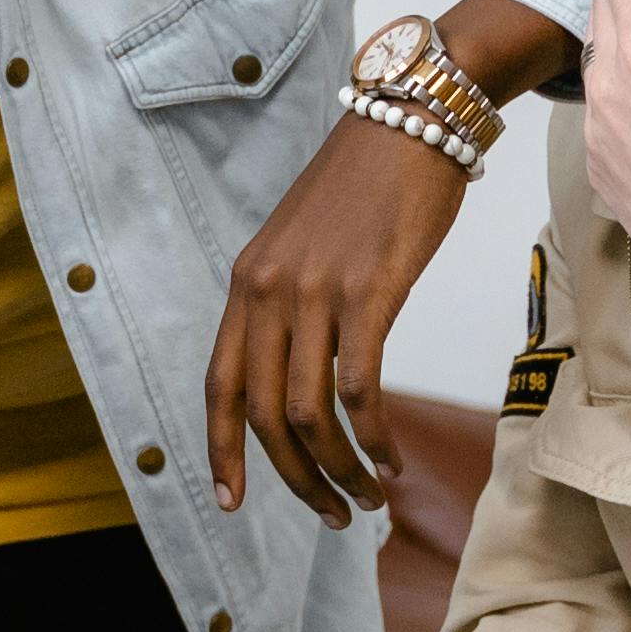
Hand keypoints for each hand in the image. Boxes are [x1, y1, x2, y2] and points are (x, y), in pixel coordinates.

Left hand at [207, 118, 465, 523]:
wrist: (413, 118)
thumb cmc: (368, 186)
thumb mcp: (305, 244)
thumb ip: (291, 303)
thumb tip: (300, 372)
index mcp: (247, 283)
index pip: (217, 385)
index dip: (221, 451)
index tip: (232, 500)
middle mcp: (269, 290)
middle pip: (261, 414)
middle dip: (292, 479)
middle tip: (330, 513)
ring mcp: (315, 290)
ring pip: (309, 412)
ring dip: (338, 469)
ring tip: (367, 496)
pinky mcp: (369, 290)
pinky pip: (360, 388)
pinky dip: (374, 437)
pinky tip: (393, 458)